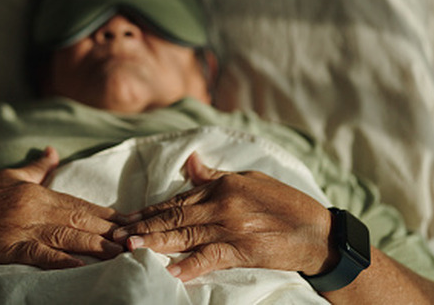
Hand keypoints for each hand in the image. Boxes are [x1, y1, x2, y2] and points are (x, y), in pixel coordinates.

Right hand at [0, 147, 124, 268]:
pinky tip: (81, 265)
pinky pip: (41, 255)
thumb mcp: (8, 177)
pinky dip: (62, 260)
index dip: (106, 213)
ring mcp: (23, 230)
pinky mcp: (11, 249)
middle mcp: (35, 209)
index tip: (129, 220)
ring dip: (96, 245)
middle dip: (110, 230)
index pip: (79, 204)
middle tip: (135, 238)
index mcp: (37, 193)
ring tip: (120, 252)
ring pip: (67, 236)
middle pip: (80, 220)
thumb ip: (35, 167)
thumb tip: (53, 152)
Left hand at [113, 152, 335, 280]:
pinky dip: (190, 265)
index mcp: (222, 186)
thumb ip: (215, 175)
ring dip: (155, 243)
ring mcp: (231, 228)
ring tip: (131, 248)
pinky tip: (171, 272)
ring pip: (185, 236)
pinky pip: (210, 258)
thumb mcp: (249, 179)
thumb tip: (189, 162)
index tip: (127, 219)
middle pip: (174, 217)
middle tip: (116, 235)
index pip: (177, 200)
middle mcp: (222, 204)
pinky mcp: (243, 250)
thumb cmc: (283, 203)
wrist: (317, 231)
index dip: (149, 211)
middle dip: (143, 227)